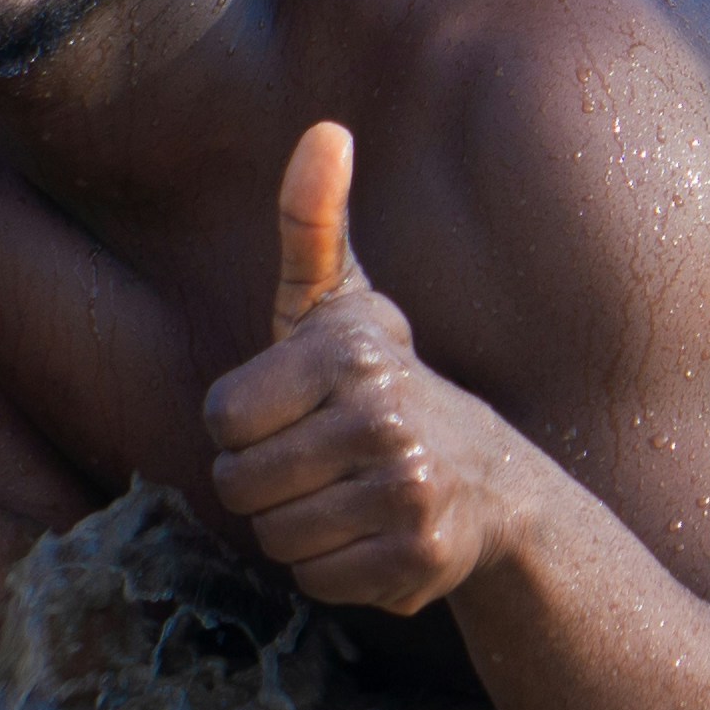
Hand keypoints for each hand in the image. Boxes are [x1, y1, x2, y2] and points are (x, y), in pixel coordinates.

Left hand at [201, 123, 513, 614]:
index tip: (293, 409)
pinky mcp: (419, 557)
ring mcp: (405, 492)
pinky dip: (334, 570)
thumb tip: (325, 129)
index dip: (244, 422)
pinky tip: (371, 535)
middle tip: (319, 460)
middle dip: (266, 482)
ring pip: (275, 539)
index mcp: (349, 354)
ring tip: (345, 495)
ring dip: (298, 528)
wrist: (488, 479)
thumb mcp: (339, 304)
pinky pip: (316, 580)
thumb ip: (312, 222)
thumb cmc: (380, 382)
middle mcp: (384, 419)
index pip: (221, 421)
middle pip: (240, 486)